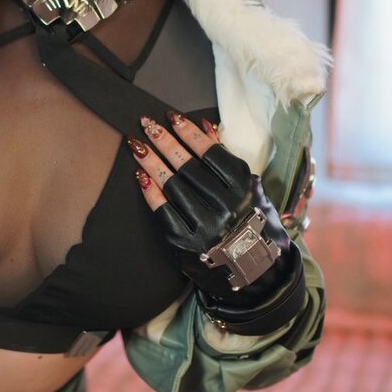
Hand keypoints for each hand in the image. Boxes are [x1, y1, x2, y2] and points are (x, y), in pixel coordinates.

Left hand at [127, 112, 305, 333]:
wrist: (255, 274)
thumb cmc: (251, 223)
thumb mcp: (250, 189)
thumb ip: (226, 158)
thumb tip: (207, 126)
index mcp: (243, 188)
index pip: (210, 152)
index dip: (188, 132)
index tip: (170, 116)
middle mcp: (226, 206)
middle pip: (187, 166)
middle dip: (164, 141)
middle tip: (146, 124)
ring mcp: (205, 226)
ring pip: (172, 186)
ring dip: (151, 162)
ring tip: (136, 145)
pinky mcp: (186, 244)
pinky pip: (163, 212)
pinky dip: (150, 192)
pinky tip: (140, 175)